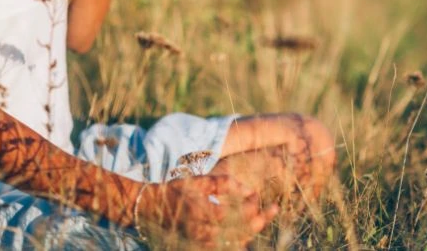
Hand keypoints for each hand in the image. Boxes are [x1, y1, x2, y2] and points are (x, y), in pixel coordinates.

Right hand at [140, 175, 278, 247]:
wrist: (153, 208)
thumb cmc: (178, 190)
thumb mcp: (200, 182)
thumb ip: (225, 183)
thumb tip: (250, 190)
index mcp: (202, 212)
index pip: (237, 214)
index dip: (253, 206)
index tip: (260, 196)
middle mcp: (202, 232)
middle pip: (241, 233)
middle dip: (260, 220)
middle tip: (272, 209)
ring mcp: (201, 243)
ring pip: (236, 244)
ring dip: (252, 232)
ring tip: (263, 218)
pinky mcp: (200, 247)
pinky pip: (225, 249)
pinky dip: (239, 242)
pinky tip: (247, 233)